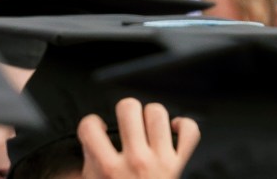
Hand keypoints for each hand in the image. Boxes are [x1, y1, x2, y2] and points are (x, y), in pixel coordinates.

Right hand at [78, 98, 199, 178]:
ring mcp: (162, 162)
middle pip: (128, 107)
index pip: (90, 125)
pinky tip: (171, 131)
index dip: (91, 125)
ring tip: (147, 130)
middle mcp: (136, 161)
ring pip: (157, 112)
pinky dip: (183, 126)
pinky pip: (189, 130)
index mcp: (109, 169)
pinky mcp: (184, 164)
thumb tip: (88, 137)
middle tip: (125, 127)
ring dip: (151, 118)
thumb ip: (89, 161)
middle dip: (125, 114)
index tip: (96, 131)